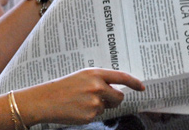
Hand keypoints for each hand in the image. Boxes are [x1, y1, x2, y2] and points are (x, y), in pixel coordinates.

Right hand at [19, 68, 144, 125]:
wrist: (46, 99)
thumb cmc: (63, 87)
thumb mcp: (82, 76)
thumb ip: (99, 80)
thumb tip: (115, 90)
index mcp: (95, 73)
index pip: (121, 77)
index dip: (134, 82)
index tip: (142, 87)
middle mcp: (97, 86)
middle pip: (119, 97)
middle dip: (114, 100)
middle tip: (102, 98)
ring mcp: (95, 102)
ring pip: (106, 107)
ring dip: (98, 106)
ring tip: (81, 101)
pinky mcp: (90, 115)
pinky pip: (97, 115)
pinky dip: (90, 114)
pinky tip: (77, 109)